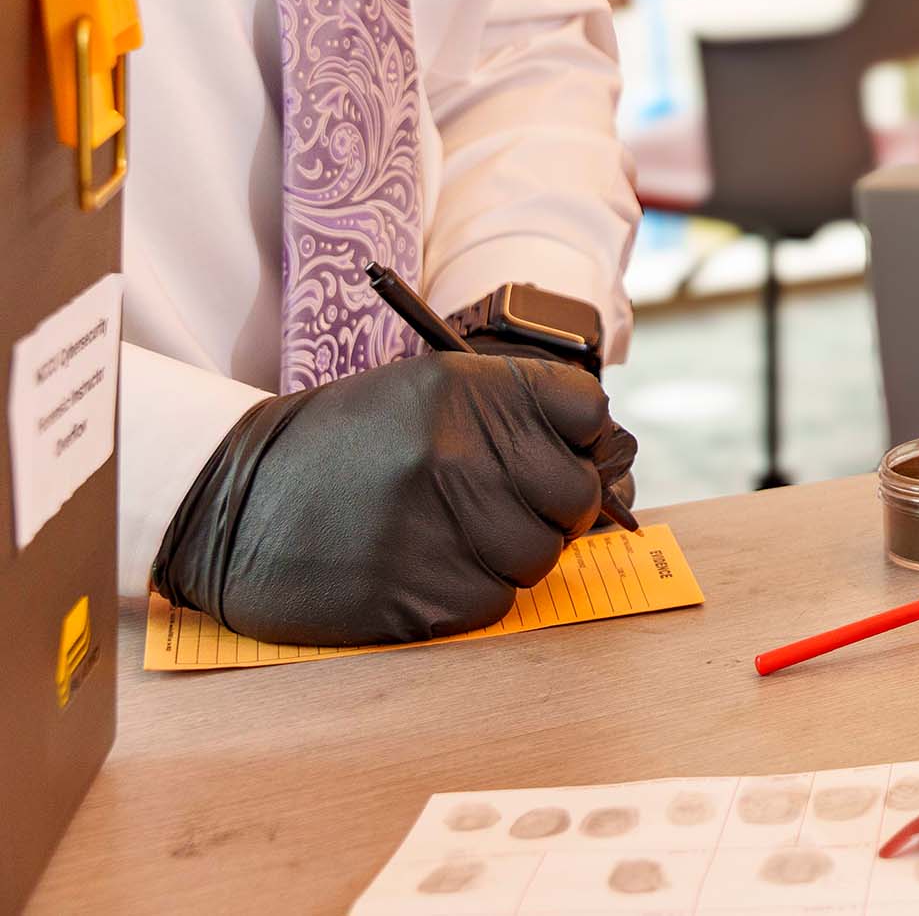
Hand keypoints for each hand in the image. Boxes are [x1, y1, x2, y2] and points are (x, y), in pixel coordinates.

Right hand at [153, 350, 635, 644]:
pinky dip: (472, 595)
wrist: (231, 499)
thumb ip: (514, 415)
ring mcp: (439, 527)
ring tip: (452, 538)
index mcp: (468, 391)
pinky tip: (424, 570)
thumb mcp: (425, 395)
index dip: (584, 441)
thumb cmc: (345, 448)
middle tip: (507, 510)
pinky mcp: (416, 597)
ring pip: (540, 558)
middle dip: (555, 509)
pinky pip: (494, 605)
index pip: (590, 412)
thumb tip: (610, 459)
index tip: (560, 454)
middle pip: (576, 496)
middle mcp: (460, 454)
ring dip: (510, 556)